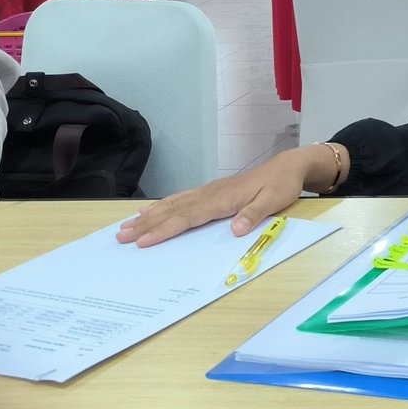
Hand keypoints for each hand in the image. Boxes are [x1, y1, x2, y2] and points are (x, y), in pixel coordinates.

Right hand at [115, 146, 328, 246]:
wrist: (286, 167)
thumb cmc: (280, 186)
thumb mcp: (274, 201)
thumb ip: (254, 215)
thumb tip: (236, 229)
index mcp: (222, 200)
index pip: (188, 217)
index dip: (165, 230)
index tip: (144, 241)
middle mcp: (210, 194)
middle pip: (173, 212)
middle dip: (146, 225)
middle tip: (120, 237)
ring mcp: (208, 192)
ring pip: (172, 205)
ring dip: (149, 216)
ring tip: (125, 226)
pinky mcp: (210, 192)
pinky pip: (180, 199)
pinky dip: (162, 206)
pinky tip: (149, 211)